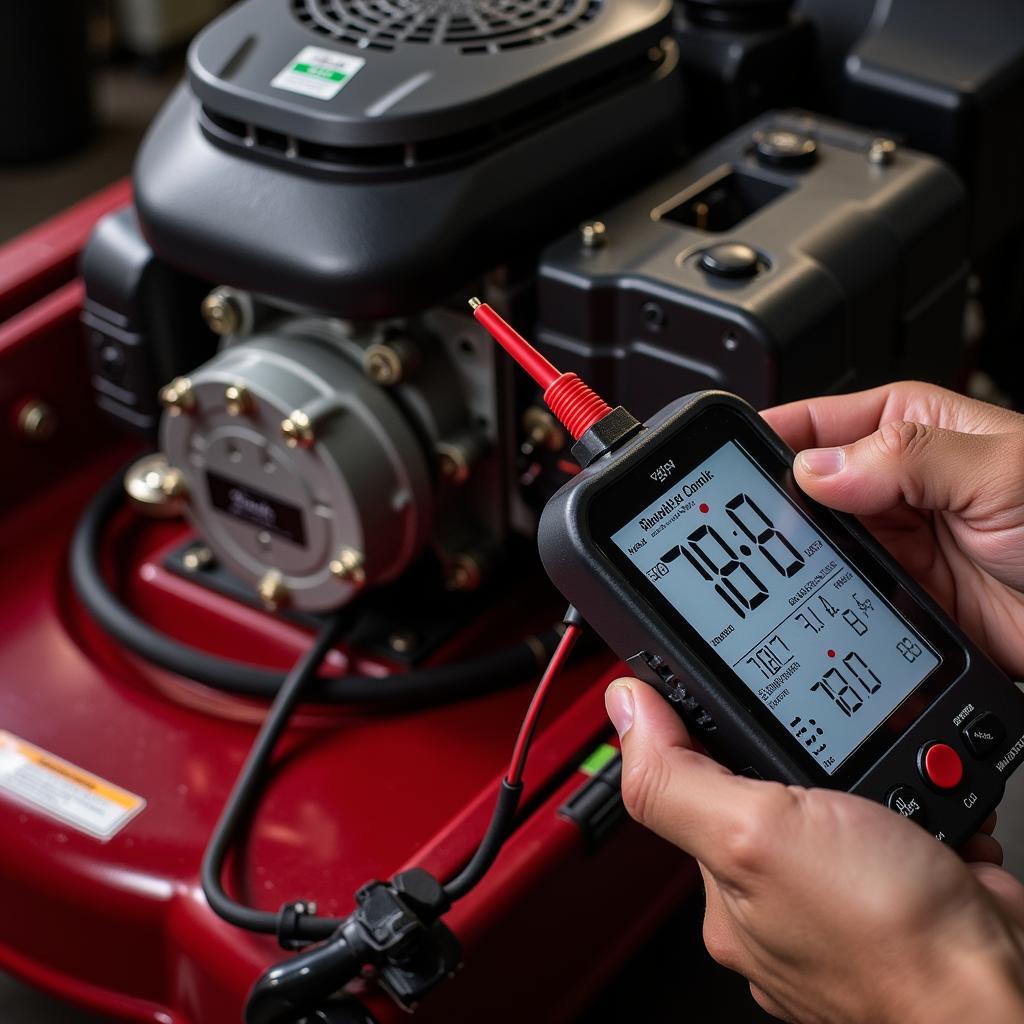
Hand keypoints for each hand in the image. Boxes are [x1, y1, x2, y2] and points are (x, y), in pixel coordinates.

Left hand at [607, 679, 1023, 1023]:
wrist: (1006, 991)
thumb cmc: (889, 940)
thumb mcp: (756, 834)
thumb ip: (678, 776)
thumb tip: (625, 709)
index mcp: (725, 885)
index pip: (689, 784)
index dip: (701, 729)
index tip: (722, 686)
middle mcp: (777, 893)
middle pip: (767, 784)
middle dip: (799, 753)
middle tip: (826, 742)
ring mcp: (844, 888)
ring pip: (838, 793)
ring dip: (868, 770)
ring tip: (887, 771)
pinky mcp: (906, 879)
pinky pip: (900, 811)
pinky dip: (918, 796)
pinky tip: (924, 802)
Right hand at [760, 382, 1023, 676]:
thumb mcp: (1000, 468)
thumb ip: (905, 458)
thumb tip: (815, 468)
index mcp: (906, 426)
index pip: (813, 423)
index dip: (765, 441)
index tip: (722, 467)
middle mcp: (890, 481)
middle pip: (801, 488)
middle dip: (770, 507)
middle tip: (740, 531)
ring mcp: (891, 541)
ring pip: (813, 544)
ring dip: (791, 558)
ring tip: (763, 572)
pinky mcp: (895, 596)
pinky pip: (836, 594)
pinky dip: (812, 601)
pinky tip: (800, 606)